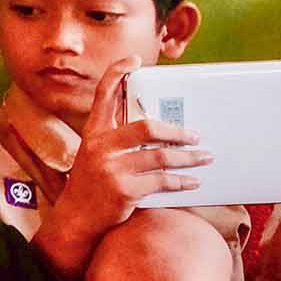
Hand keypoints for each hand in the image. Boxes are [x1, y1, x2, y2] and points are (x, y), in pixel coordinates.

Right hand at [62, 58, 209, 231]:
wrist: (76, 219)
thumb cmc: (92, 185)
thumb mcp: (96, 156)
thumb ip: (118, 140)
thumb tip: (155, 128)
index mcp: (93, 133)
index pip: (103, 96)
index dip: (117, 74)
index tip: (134, 61)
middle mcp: (100, 147)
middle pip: (145, 127)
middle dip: (177, 131)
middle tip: (195, 135)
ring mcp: (111, 168)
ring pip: (160, 156)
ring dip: (188, 158)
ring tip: (204, 157)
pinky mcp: (123, 190)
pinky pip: (162, 181)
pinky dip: (182, 182)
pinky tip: (193, 182)